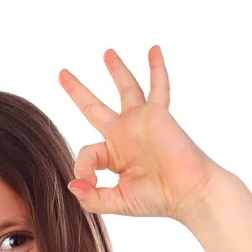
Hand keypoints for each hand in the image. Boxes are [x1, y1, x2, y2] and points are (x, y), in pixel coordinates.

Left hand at [58, 45, 223, 221]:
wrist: (188, 193)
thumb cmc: (157, 199)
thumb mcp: (116, 202)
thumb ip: (91, 198)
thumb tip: (72, 184)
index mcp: (114, 156)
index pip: (87, 152)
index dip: (83, 167)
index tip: (90, 181)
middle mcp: (125, 136)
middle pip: (95, 108)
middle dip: (78, 90)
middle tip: (63, 74)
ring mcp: (141, 122)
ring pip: (126, 89)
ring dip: (117, 71)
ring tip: (107, 53)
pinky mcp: (157, 114)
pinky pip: (157, 87)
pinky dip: (156, 68)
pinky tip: (154, 49)